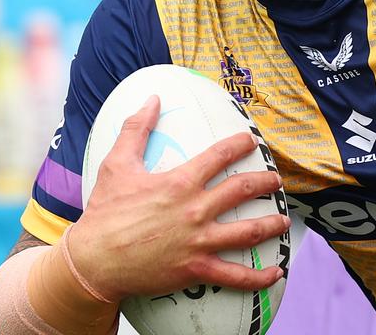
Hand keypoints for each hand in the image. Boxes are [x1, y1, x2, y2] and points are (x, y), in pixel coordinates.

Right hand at [70, 96, 289, 300]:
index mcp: (180, 182)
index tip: (252, 141)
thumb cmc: (104, 212)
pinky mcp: (196, 269)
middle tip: (275, 180)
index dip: (240, 145)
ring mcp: (198, 241)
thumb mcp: (117, 164)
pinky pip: (235, 275)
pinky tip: (276, 273)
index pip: (220, 156)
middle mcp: (195, 210)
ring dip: (271, 225)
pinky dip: (258, 277)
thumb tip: (151, 98)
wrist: (93, 260)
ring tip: (283, 220)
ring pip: (248, 232)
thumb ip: (136, 128)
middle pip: (242, 190)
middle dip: (264, 182)